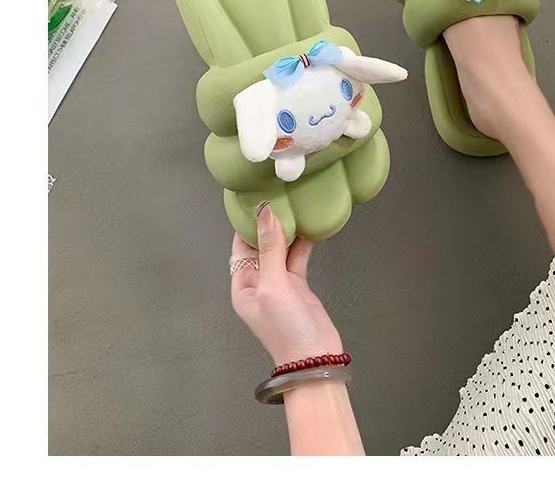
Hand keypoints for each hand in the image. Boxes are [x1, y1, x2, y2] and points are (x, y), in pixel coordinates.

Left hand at [230, 204, 342, 365]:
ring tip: (294, 206)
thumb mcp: (274, 286)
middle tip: (278, 197)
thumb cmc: (286, 329)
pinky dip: (302, 243)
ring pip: (280, 249)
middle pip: (260, 245)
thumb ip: (270, 250)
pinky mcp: (298, 285)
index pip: (240, 247)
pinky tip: (309, 227)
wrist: (315, 358)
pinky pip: (296, 258)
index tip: (257, 201)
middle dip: (268, 224)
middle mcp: (258, 283)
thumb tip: (266, 215)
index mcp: (242, 286)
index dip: (247, 225)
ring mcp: (279, 284)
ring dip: (286, 231)